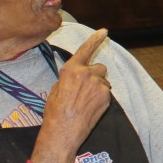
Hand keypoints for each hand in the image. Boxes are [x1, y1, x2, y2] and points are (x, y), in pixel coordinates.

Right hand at [31, 29, 111, 162]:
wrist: (63, 131)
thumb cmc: (55, 111)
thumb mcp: (56, 89)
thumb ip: (69, 77)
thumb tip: (77, 75)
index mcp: (71, 69)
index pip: (86, 50)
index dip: (95, 39)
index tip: (104, 31)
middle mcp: (87, 73)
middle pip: (99, 68)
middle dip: (95, 75)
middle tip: (85, 90)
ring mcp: (99, 85)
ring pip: (103, 81)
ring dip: (98, 87)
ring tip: (85, 101)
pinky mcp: (106, 96)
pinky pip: (106, 93)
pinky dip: (101, 98)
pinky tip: (90, 108)